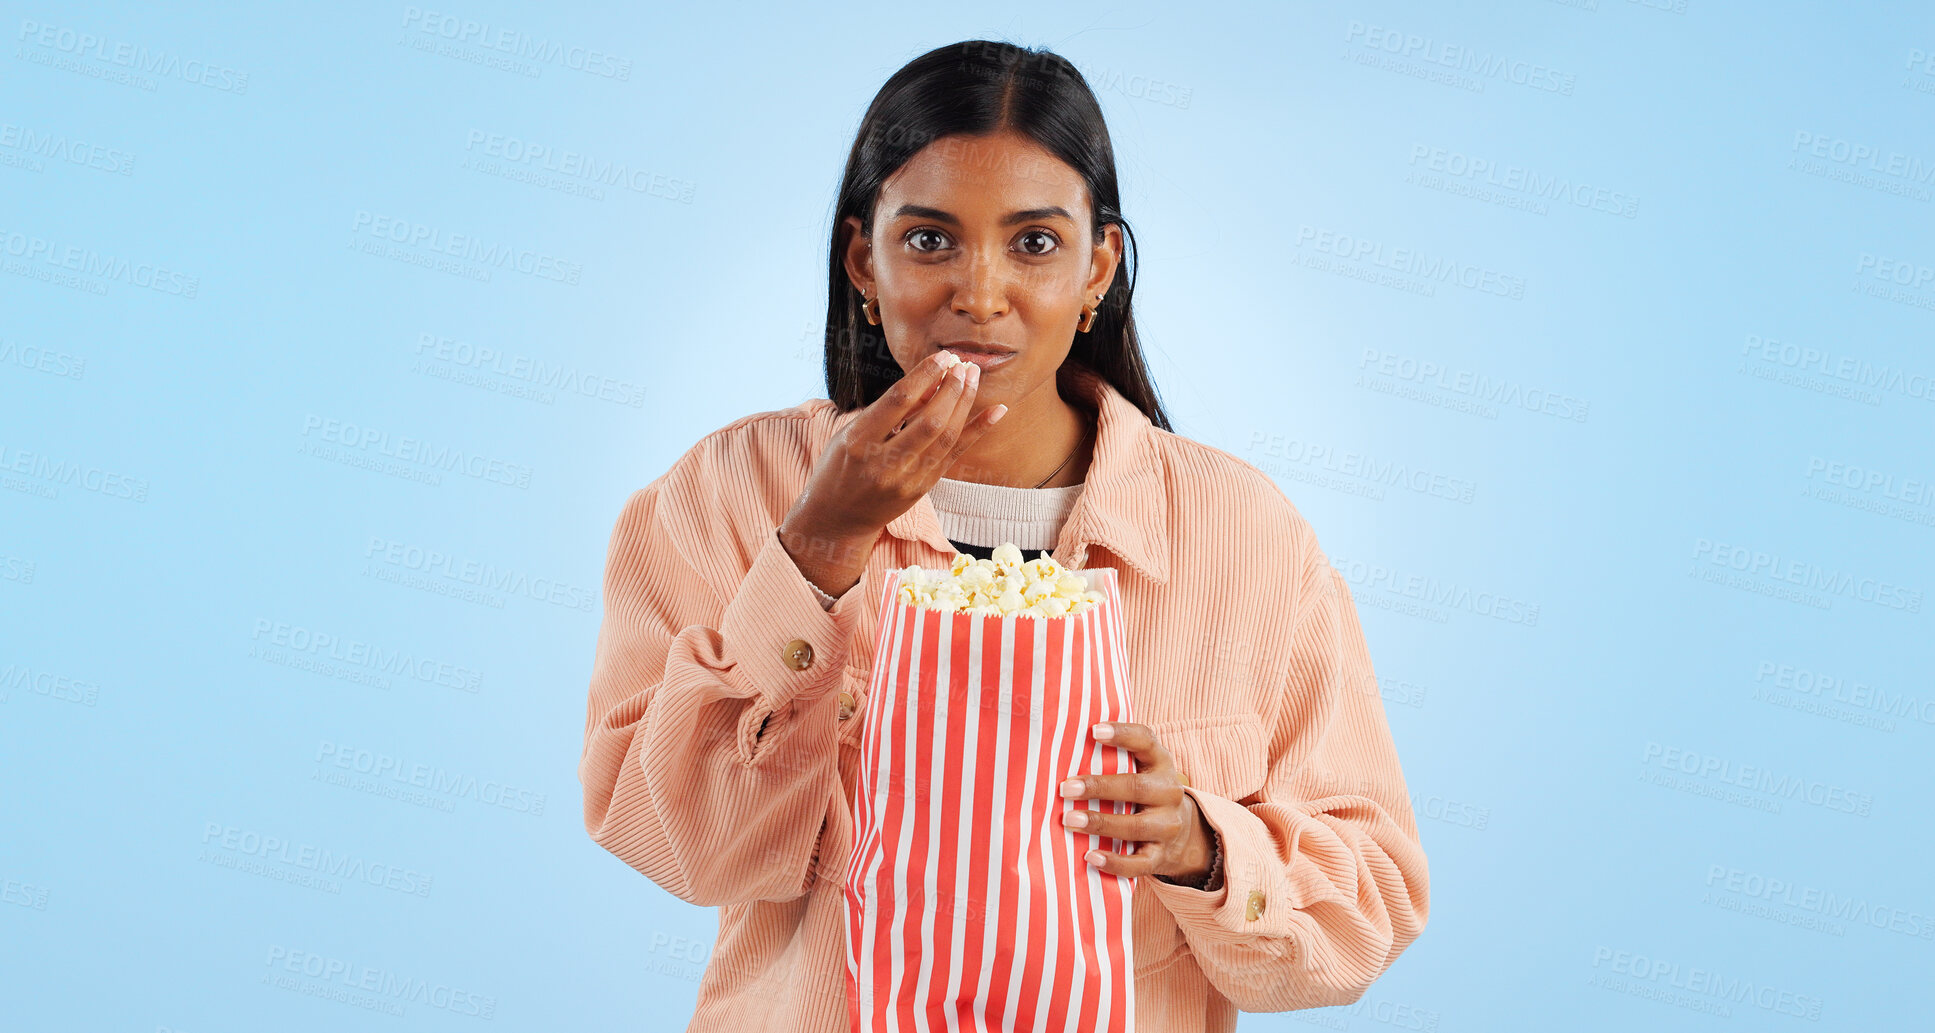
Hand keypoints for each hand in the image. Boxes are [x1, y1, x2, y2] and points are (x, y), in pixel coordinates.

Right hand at [778, 351, 1005, 594]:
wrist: (838, 518)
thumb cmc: (839, 466)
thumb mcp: (849, 432)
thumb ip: (887, 411)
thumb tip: (930, 382)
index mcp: (859, 442)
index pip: (898, 401)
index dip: (925, 375)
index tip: (942, 356)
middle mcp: (884, 464)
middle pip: (930, 420)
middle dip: (951, 388)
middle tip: (963, 364)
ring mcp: (906, 480)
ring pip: (946, 437)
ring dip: (964, 403)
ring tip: (973, 376)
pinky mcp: (922, 489)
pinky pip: (955, 455)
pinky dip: (978, 430)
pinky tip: (997, 410)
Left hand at [1058, 722, 1215, 883]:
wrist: (1184, 833)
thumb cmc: (1144, 791)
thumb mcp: (1141, 768)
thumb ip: (1113, 757)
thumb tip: (1061, 745)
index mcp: (1161, 763)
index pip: (1146, 741)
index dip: (1122, 734)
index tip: (1094, 731)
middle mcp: (1169, 793)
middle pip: (1136, 788)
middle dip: (1099, 787)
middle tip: (1065, 788)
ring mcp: (1167, 826)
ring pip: (1135, 826)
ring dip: (1100, 823)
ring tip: (1069, 819)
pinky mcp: (1161, 856)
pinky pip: (1139, 863)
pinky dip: (1115, 862)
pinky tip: (1090, 856)